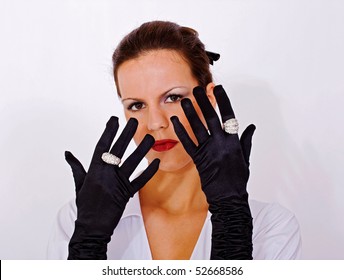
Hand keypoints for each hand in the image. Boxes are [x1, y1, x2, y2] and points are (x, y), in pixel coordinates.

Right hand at [65, 116, 158, 258]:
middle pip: (118, 150)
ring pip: (132, 163)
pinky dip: (149, 172)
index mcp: (94, 170)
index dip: (109, 132)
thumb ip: (76, 167)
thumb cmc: (85, 205)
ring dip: (142, 150)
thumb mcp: (79, 184)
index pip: (102, 146)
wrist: (92, 227)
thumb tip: (68, 154)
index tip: (113, 120)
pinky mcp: (127, 194)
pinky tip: (157, 163)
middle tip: (135, 122)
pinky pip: (140, 181)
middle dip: (126, 134)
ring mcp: (117, 184)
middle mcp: (106, 174)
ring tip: (149, 138)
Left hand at [171, 85, 254, 202]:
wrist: (229, 198)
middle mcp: (220, 144)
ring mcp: (208, 151)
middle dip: (204, 101)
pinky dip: (181, 131)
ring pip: (198, 128)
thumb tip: (250, 127)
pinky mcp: (198, 159)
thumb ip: (246, 141)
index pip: (228, 116)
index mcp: (233, 142)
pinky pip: (188, 143)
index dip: (223, 101)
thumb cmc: (238, 180)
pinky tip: (175, 121)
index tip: (219, 88)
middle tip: (198, 88)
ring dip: (190, 113)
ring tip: (184, 100)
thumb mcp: (245, 158)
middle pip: (211, 118)